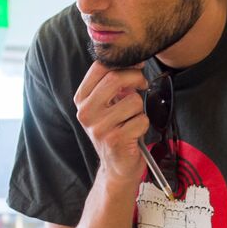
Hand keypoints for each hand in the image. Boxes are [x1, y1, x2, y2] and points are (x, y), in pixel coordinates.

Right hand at [72, 61, 149, 187]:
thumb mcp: (108, 106)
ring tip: (132, 119)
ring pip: (133, 101)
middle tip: (142, 85)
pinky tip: (135, 133)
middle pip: (115, 78)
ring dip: (140, 108)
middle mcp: (86, 112)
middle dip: (136, 78)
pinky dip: (144, 125)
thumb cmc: (117, 131)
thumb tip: (135, 60)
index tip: (136, 65)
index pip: (100, 67)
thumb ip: (115, 84)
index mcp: (82, 100)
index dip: (123, 62)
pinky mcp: (115, 140)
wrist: (117, 167)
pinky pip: (141, 120)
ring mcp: (99, 127)